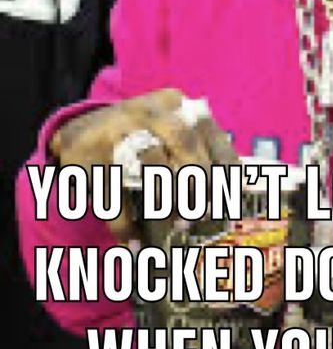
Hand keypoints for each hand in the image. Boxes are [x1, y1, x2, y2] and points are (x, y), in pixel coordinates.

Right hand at [50, 88, 238, 239]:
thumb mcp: (168, 131)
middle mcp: (148, 111)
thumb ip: (199, 150)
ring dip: (169, 201)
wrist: (78, 133)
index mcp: (175, 104)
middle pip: (183, 140)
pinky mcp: (89, 156)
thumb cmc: (140, 140)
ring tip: (181, 227)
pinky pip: (113, 195)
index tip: (233, 197)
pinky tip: (135, 244)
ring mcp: (116, 130)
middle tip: (204, 213)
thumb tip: (237, 189)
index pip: (209, 132)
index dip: (226, 167)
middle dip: (199, 182)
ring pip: (150, 165)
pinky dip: (126, 226)